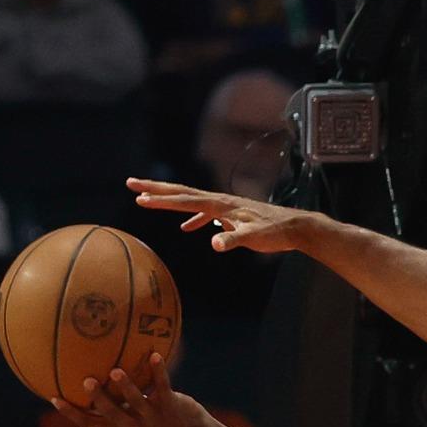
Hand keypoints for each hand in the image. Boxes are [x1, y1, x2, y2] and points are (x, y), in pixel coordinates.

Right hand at [52, 357, 203, 426]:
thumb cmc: (153, 423)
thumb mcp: (131, 420)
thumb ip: (113, 407)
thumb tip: (89, 380)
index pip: (91, 425)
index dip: (73, 414)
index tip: (55, 397)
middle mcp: (135, 426)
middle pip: (113, 416)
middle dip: (100, 400)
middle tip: (87, 382)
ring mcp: (153, 417)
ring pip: (138, 402)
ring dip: (127, 387)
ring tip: (115, 371)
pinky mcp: (171, 406)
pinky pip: (163, 387)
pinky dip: (159, 371)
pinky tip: (155, 355)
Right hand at [127, 177, 316, 254]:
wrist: (296, 228)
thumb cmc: (276, 233)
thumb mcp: (255, 238)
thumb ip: (234, 239)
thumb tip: (213, 242)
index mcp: (221, 204)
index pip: (185, 200)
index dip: (161, 200)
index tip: (139, 197)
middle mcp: (220, 201)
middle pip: (182, 192)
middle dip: (155, 189)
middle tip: (130, 183)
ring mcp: (225, 207)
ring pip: (191, 200)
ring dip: (169, 200)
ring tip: (148, 199)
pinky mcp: (232, 216)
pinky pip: (205, 214)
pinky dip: (192, 218)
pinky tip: (186, 227)